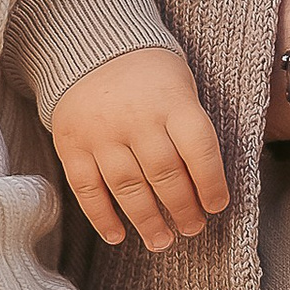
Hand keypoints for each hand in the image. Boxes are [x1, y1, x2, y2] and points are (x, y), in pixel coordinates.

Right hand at [50, 48, 228, 249]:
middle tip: (193, 228)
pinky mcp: (72, 145)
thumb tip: (207, 185)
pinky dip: (103, 218)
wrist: (92, 49)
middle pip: (165, 175)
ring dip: (148, 221)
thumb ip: (192, 130)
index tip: (216, 206)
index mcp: (172, 102)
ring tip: (163, 240)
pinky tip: (118, 235)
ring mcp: (101, 133)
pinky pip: (88, 190)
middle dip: (183, 209)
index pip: (199, 150)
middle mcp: (136, 118)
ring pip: (128, 188)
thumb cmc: (150, 76)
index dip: (211, 184)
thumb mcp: (182, 87)